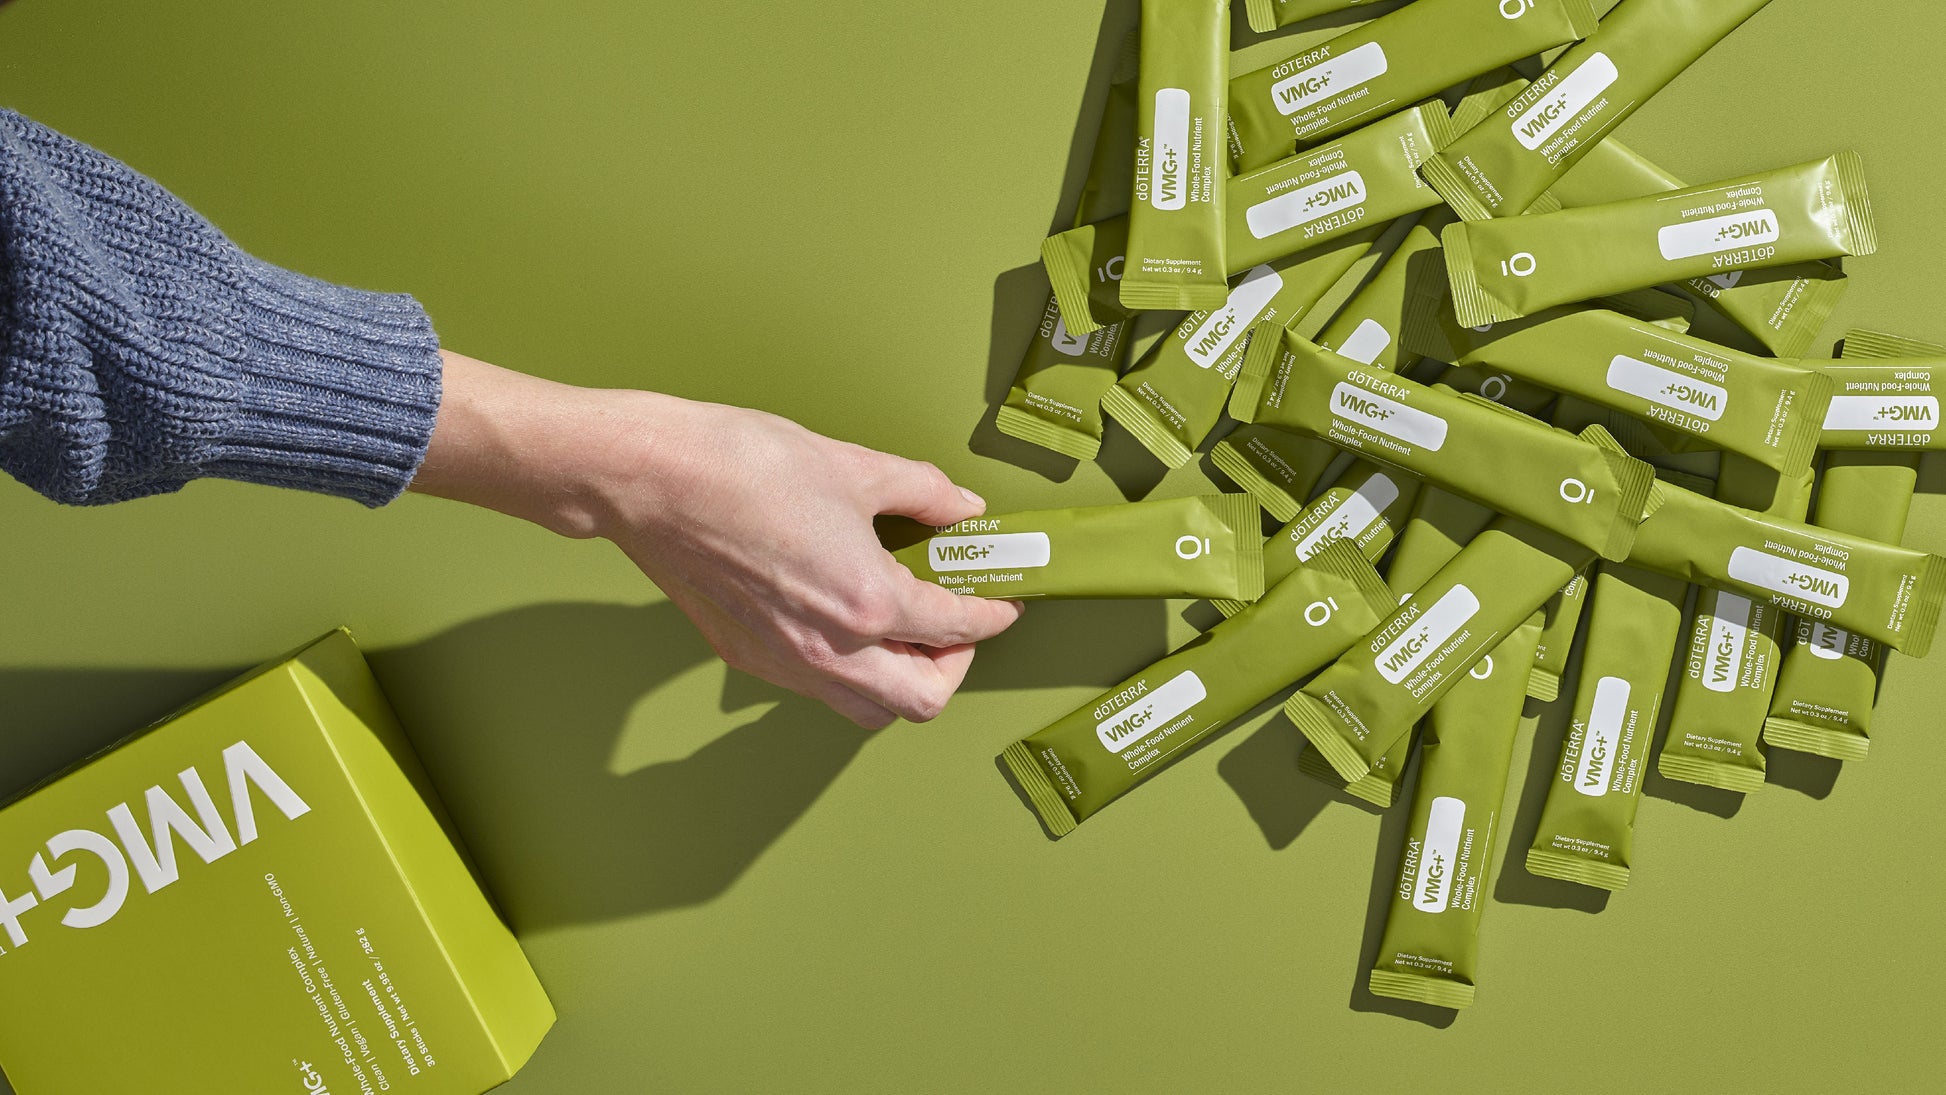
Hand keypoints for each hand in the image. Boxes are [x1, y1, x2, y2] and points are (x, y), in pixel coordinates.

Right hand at [409, 351, 1024, 727]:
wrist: (648, 479)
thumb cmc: (741, 465)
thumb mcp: (852, 466)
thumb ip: (921, 493)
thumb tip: (961, 508)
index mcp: (867, 602)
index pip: (955, 629)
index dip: (990, 616)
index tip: (1000, 603)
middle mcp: (830, 649)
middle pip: (919, 702)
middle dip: (952, 668)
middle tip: (955, 628)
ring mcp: (783, 662)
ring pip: (865, 709)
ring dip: (898, 681)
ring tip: (901, 631)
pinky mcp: (745, 656)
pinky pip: (815, 687)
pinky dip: (846, 671)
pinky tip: (841, 621)